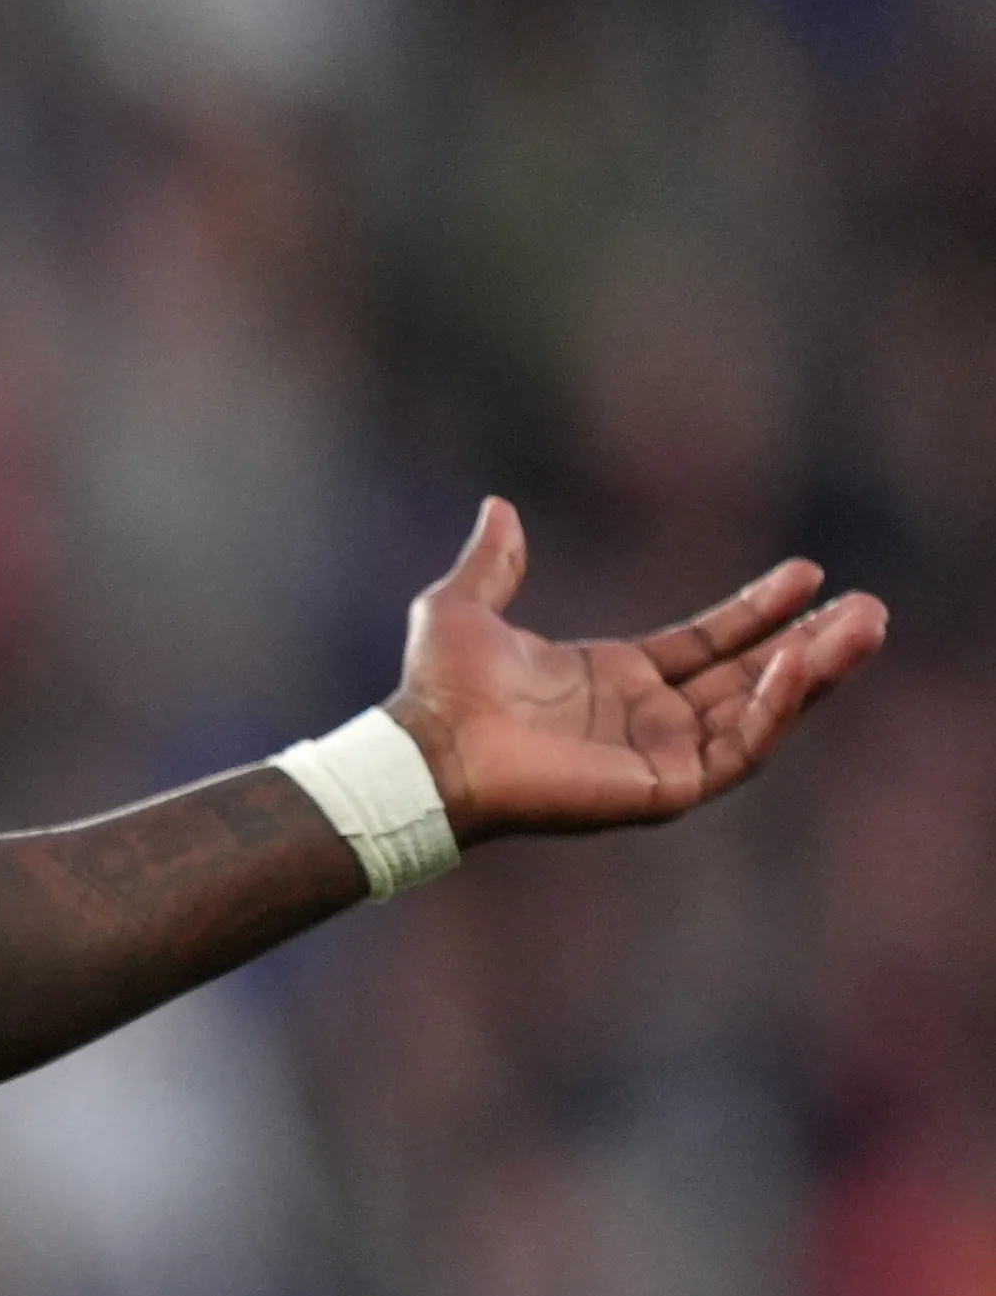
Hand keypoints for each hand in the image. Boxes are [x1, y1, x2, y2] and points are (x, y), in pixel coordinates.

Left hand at [384, 498, 887, 839]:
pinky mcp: (663, 788)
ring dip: (813, 672)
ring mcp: (657, 755)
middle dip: (810, 644)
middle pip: (748, 678)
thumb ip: (494, 562)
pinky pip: (737, 748)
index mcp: (614, 679)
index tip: (807, 575)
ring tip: (863, 626)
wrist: (428, 749)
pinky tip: (799, 663)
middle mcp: (644, 718)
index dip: (756, 611)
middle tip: (867, 608)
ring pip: (757, 712)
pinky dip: (772, 709)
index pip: (707, 644)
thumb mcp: (465, 606)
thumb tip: (498, 507)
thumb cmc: (438, 690)